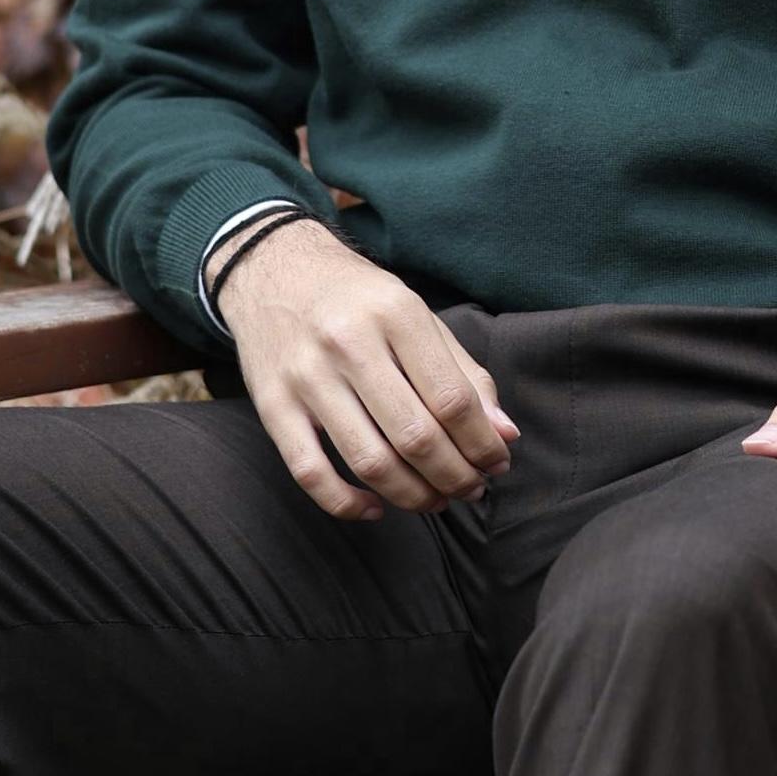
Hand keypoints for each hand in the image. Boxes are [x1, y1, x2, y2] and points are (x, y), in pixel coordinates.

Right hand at [211, 214, 520, 522]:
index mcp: (395, 313)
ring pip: (369, 461)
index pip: (451, 398)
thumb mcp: (416, 314)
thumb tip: (504, 435)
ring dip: (413, 496)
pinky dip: (347, 504)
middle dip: (454, 475)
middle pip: (415, 436)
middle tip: (472, 488)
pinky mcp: (272, 405)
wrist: (275, 268)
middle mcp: (349, 343)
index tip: (498, 462)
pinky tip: (376, 507)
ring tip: (436, 500)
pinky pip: (310, 473)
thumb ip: (464, 373)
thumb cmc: (358, 298)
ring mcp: (306, 377)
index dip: (482, 442)